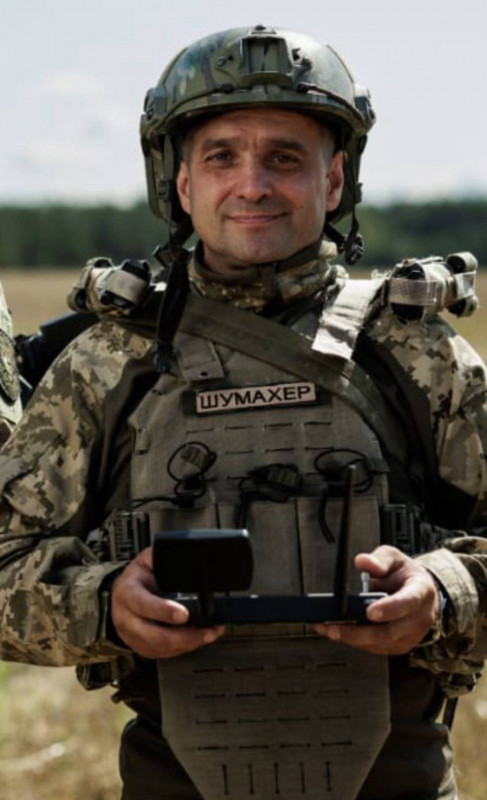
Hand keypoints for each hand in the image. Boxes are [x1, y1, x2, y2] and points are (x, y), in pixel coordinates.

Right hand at [110, 547, 224, 658]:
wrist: (121, 594)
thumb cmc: (137, 577)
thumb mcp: (147, 560)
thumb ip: (163, 558)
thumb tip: (187, 555)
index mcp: (127, 592)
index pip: (143, 604)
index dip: (163, 611)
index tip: (184, 614)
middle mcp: (126, 618)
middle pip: (154, 634)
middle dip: (184, 636)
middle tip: (206, 631)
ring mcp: (132, 636)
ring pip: (160, 648)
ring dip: (188, 644)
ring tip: (209, 634)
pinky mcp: (140, 647)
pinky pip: (162, 653)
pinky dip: (183, 649)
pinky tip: (197, 640)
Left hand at [314, 545, 439, 654]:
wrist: (420, 593)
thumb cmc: (404, 575)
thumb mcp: (394, 558)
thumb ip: (379, 559)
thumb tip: (362, 562)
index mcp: (420, 592)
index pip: (407, 602)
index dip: (389, 609)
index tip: (370, 612)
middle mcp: (419, 618)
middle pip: (389, 632)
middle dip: (359, 632)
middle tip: (334, 627)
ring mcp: (409, 636)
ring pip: (379, 643)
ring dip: (350, 638)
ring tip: (326, 628)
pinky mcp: (397, 646)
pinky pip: (374, 647)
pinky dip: (352, 641)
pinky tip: (334, 631)